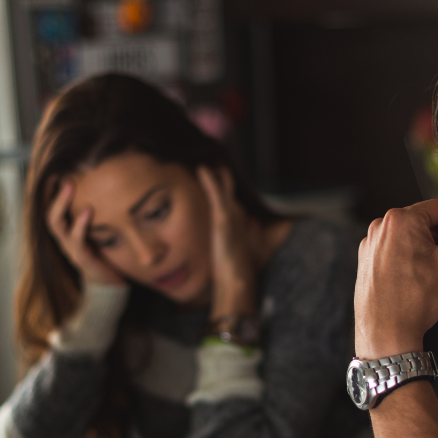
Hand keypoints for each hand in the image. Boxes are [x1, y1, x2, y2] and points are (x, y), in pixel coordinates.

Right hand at [45, 179, 126, 286]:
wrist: (113, 283)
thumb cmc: (106, 252)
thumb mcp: (99, 229)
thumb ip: (96, 210)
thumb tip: (102, 180)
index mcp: (66, 232)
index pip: (50, 209)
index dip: (48, 192)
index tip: (54, 171)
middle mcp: (64, 240)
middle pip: (49, 214)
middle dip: (53, 194)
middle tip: (62, 175)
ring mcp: (71, 250)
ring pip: (57, 226)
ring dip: (62, 203)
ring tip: (70, 185)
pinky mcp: (83, 260)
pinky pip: (78, 241)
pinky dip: (81, 224)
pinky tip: (88, 210)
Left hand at [198, 166, 256, 318]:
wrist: (236, 280)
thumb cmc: (230, 273)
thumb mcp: (223, 259)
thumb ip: (222, 250)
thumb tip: (220, 254)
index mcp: (235, 224)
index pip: (227, 201)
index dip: (220, 188)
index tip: (211, 173)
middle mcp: (236, 217)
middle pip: (228, 190)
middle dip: (221, 176)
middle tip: (213, 159)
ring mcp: (231, 217)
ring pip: (223, 189)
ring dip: (216, 173)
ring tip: (206, 157)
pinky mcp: (224, 219)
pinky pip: (216, 194)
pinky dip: (210, 180)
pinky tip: (202, 168)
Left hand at [355, 199, 437, 358]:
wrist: (385, 334)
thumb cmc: (414, 299)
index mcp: (399, 220)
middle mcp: (380, 229)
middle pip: (423, 225)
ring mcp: (370, 247)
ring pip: (410, 242)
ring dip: (432, 254)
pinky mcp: (367, 265)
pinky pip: (396, 255)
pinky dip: (414, 263)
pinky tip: (426, 282)